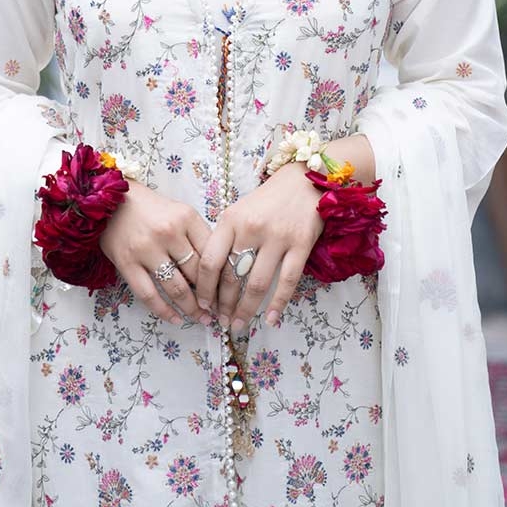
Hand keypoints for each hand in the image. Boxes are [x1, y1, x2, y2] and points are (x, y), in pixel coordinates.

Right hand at [98, 180, 213, 326]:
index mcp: (186, 217)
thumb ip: (196, 236)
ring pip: (176, 287)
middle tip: (217, 310)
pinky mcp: (127, 263)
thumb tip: (216, 269)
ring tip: (201, 319)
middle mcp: (169, 232)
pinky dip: (164, 311)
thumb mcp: (180, 212)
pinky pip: (149, 295)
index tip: (226, 291)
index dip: (222, 276)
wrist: (111, 200)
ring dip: (191, 308)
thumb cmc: (150, 208)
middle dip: (210, 296)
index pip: (212, 252)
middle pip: (197, 272)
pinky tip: (175, 319)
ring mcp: (147, 249)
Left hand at [194, 162, 325, 334]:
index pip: (210, 260)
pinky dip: (278, 304)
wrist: (303, 180)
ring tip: (238, 325)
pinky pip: (287, 281)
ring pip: (257, 284)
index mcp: (231, 220)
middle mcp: (251, 228)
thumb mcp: (239, 211)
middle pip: (232, 277)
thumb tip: (211, 277)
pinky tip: (270, 320)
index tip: (202, 304)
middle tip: (221, 322)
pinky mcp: (301, 244)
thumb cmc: (267, 200)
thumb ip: (226, 239)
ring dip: (246, 310)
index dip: (204, 288)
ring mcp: (277, 237)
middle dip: (224, 305)